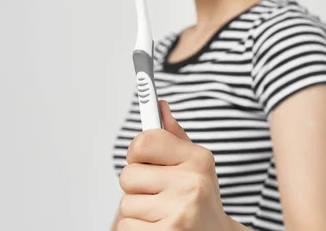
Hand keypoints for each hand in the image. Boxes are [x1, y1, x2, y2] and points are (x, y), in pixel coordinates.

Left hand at [117, 100, 234, 230]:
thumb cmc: (200, 201)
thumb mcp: (195, 166)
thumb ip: (174, 138)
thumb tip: (159, 105)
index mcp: (198, 159)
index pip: (145, 141)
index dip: (137, 152)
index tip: (142, 159)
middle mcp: (192, 182)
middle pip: (128, 175)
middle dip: (136, 187)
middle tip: (158, 195)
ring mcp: (180, 211)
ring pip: (125, 204)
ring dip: (137, 212)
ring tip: (161, 214)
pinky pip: (125, 226)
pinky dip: (135, 229)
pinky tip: (157, 227)